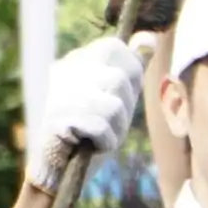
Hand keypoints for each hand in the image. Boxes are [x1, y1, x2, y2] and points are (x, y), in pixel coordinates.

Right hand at [31, 35, 147, 188]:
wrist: (58, 169)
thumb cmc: (90, 132)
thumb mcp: (115, 96)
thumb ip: (131, 68)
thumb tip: (150, 37)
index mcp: (76, 60)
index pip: (115, 49)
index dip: (128, 75)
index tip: (115, 96)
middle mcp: (64, 70)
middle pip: (120, 77)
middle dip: (123, 105)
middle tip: (104, 121)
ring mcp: (59, 93)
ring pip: (115, 104)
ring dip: (115, 127)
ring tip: (96, 134)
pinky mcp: (59, 117)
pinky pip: (103, 126)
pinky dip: (104, 141)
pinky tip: (88, 145)